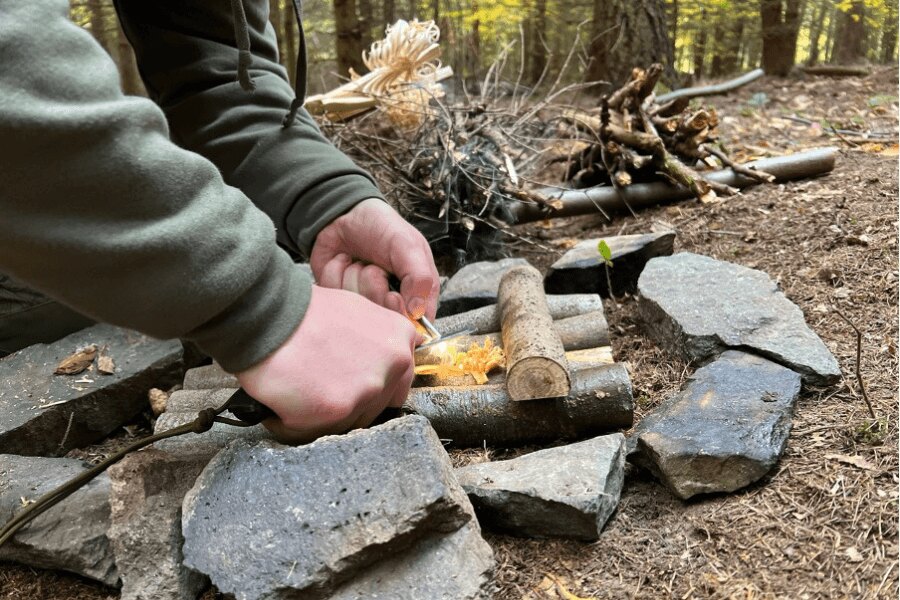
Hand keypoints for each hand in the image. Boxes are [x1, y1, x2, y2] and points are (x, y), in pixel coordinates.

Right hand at [235, 285, 416, 442]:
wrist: (267, 312)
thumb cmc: (303, 310)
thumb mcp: (357, 311)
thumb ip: (378, 338)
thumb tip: (385, 358)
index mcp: (400, 338)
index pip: (398, 380)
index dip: (368, 385)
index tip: (347, 382)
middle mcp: (394, 364)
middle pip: (376, 405)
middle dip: (347, 401)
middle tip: (317, 384)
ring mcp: (369, 388)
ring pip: (349, 421)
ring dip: (322, 414)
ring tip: (298, 388)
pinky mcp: (339, 409)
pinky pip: (318, 432)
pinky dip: (294, 422)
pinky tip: (282, 399)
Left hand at [310, 198, 439, 319]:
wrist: (344, 213)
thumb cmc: (381, 227)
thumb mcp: (408, 245)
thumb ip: (420, 278)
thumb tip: (418, 313)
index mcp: (416, 292)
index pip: (416, 324)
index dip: (402, 316)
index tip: (392, 295)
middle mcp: (390, 302)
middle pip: (382, 320)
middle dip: (374, 286)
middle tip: (375, 266)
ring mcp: (363, 302)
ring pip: (356, 307)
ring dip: (354, 276)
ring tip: (358, 260)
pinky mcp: (340, 298)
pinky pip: (334, 297)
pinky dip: (336, 273)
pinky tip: (342, 261)